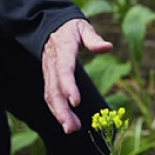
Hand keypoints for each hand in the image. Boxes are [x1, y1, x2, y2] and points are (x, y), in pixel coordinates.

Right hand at [42, 19, 112, 133]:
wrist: (50, 25)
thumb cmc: (71, 28)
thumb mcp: (83, 27)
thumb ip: (93, 38)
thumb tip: (107, 47)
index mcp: (62, 50)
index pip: (64, 70)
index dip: (68, 86)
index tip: (76, 101)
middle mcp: (52, 63)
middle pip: (54, 89)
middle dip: (62, 109)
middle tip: (72, 127)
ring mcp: (48, 72)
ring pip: (50, 95)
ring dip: (59, 113)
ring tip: (71, 129)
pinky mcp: (48, 78)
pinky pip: (49, 95)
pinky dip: (56, 110)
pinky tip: (65, 121)